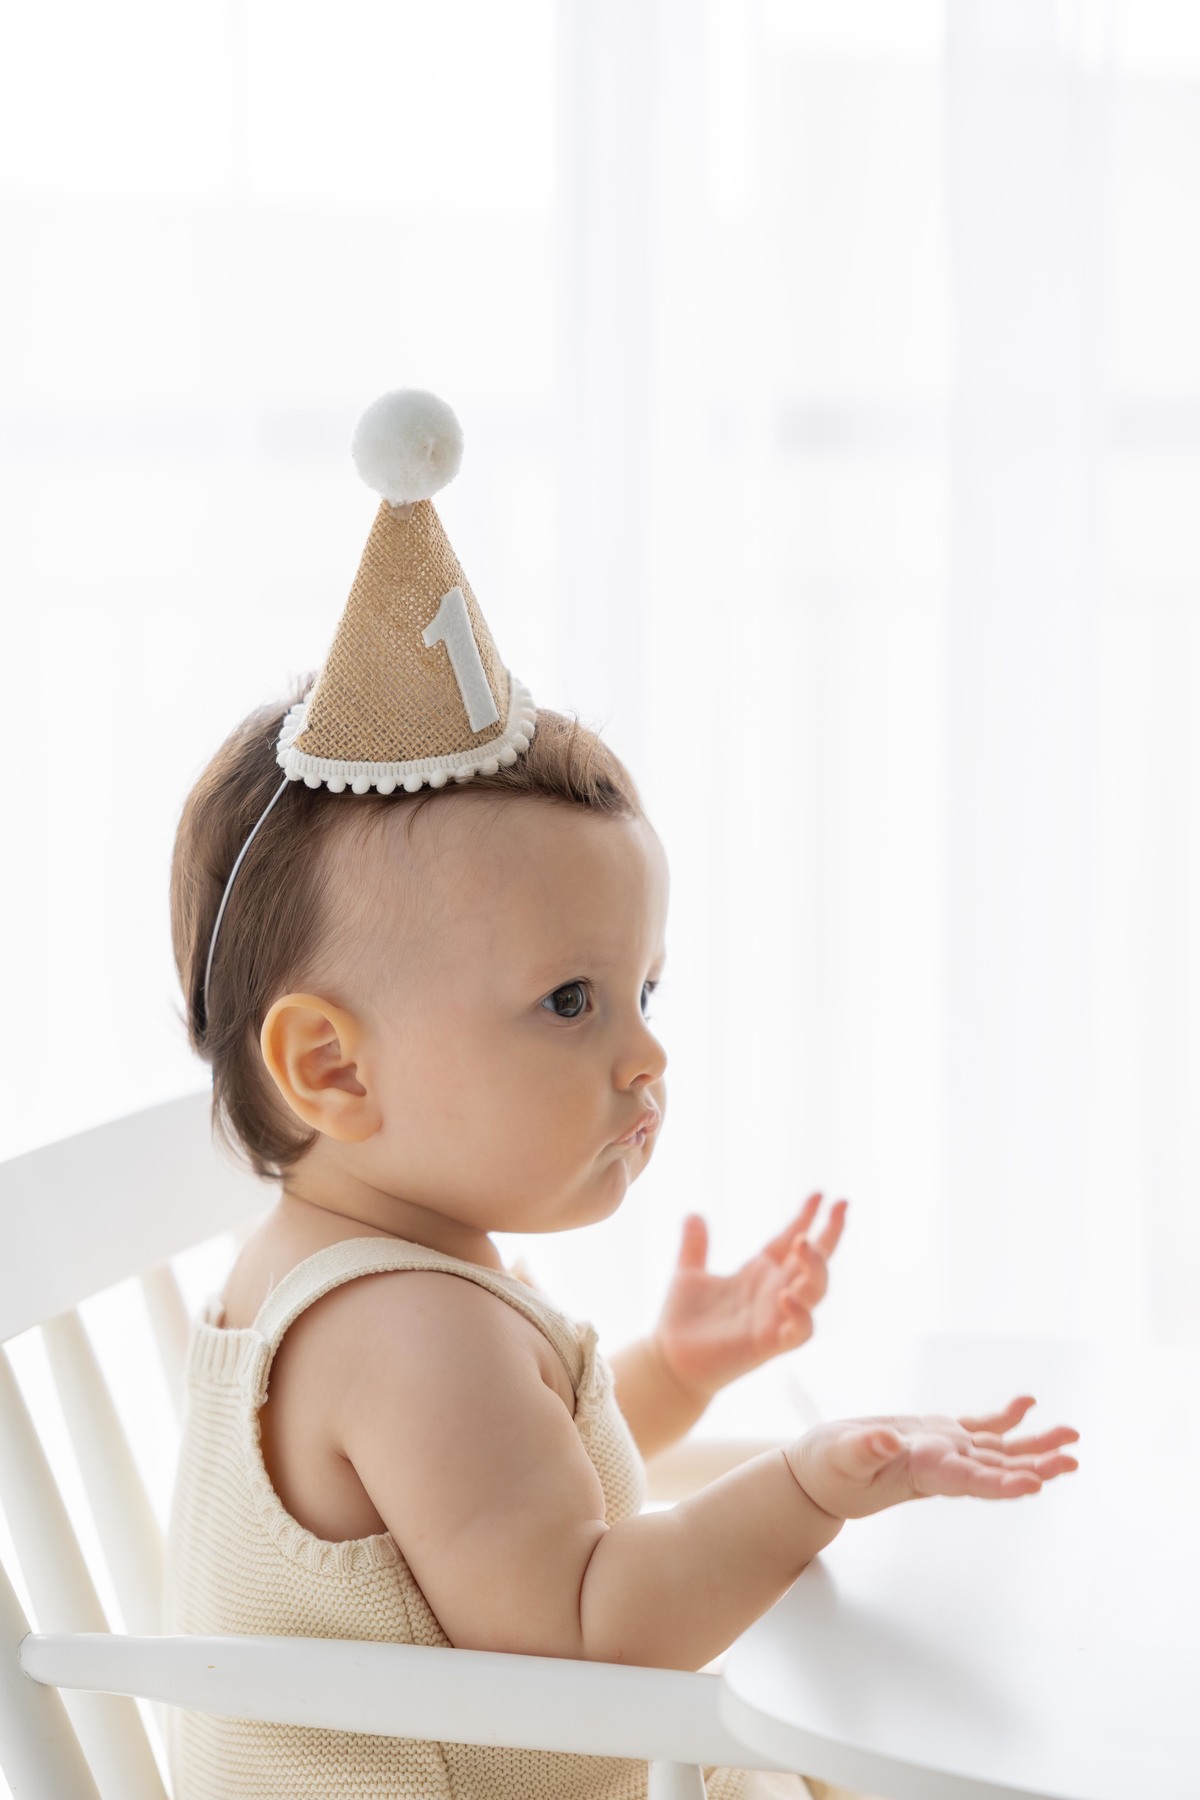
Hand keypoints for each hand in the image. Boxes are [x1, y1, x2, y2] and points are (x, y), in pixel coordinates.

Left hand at [652, 1192, 847, 1400]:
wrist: (668, 1360)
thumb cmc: (682, 1320)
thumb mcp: (687, 1273)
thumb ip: (695, 1246)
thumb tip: (693, 1214)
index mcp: (759, 1272)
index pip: (791, 1240)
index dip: (807, 1217)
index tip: (821, 1194)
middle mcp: (775, 1292)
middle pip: (815, 1261)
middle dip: (831, 1233)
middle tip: (841, 1205)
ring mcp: (776, 1317)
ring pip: (815, 1291)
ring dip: (816, 1268)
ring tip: (805, 1243)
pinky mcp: (770, 1344)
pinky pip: (800, 1331)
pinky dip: (800, 1314)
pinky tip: (787, 1295)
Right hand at [785, 1395, 1080, 1520]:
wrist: (820, 1472)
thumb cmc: (825, 1470)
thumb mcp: (837, 1458)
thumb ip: (863, 1450)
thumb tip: (888, 1441)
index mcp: (922, 1473)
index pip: (969, 1481)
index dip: (1002, 1484)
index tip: (1035, 1485)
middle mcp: (942, 1465)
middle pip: (998, 1468)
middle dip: (1037, 1464)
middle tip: (1073, 1460)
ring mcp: (943, 1451)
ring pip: (999, 1449)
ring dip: (1035, 1443)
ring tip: (1072, 1436)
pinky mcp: (936, 1435)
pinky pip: (979, 1426)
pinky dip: (1005, 1416)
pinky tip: (1027, 1403)